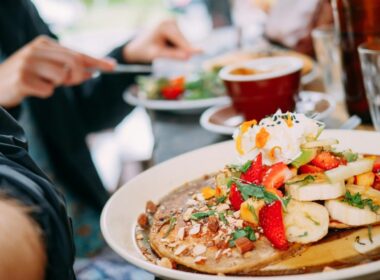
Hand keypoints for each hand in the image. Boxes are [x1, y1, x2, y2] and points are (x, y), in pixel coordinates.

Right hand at [0, 35, 114, 107]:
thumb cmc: (28, 76)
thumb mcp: (49, 68)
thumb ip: (69, 69)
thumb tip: (91, 72)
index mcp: (44, 43)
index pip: (77, 52)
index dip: (96, 61)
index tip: (113, 67)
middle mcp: (36, 49)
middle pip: (73, 62)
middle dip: (77, 76)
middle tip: (69, 82)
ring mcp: (27, 63)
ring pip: (62, 76)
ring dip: (57, 85)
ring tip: (42, 82)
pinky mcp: (22, 79)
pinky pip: (48, 90)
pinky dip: (44, 93)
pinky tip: (32, 89)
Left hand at [123, 19, 200, 62]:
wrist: (139, 45)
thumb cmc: (145, 50)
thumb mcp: (157, 54)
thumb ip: (172, 55)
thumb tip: (188, 57)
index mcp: (164, 26)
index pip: (179, 40)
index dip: (189, 48)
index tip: (203, 51)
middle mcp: (171, 21)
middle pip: (183, 40)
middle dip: (180, 51)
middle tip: (168, 56)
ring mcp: (174, 22)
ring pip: (184, 41)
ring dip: (178, 49)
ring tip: (164, 49)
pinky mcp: (177, 26)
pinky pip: (182, 41)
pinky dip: (177, 46)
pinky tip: (167, 46)